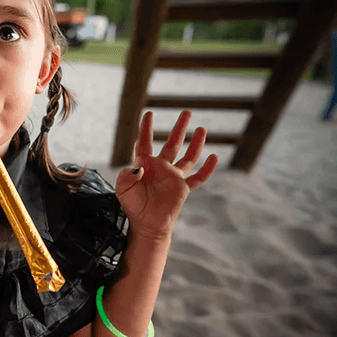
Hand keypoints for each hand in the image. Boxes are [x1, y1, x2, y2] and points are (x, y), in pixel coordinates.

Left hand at [115, 110, 217, 238]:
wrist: (146, 225)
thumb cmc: (133, 206)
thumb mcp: (122, 190)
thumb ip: (125, 177)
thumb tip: (138, 169)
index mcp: (144, 165)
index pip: (145, 142)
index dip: (146, 128)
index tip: (149, 113)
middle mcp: (161, 168)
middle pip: (172, 144)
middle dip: (180, 128)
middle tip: (187, 111)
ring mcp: (174, 177)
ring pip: (188, 157)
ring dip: (195, 144)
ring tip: (202, 129)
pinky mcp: (183, 189)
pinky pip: (198, 177)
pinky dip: (207, 169)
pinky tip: (214, 157)